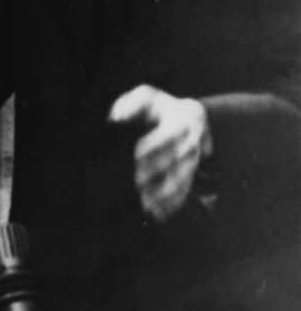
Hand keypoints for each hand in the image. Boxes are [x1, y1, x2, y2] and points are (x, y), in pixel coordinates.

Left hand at [108, 84, 211, 222]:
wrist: (193, 116)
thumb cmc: (160, 106)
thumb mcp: (147, 96)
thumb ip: (132, 103)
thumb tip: (117, 116)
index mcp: (180, 121)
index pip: (167, 136)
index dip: (153, 146)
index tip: (136, 157)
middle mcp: (190, 142)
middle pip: (175, 161)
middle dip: (157, 174)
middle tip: (136, 185)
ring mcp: (193, 160)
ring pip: (181, 179)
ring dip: (165, 194)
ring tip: (146, 205)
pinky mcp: (191, 173)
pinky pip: (185, 190)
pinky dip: (172, 203)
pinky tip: (158, 215)